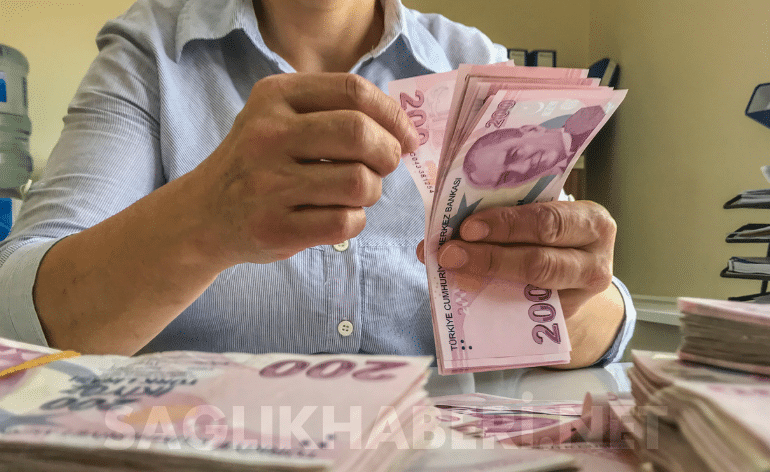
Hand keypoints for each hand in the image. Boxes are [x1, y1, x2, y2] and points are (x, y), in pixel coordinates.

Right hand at [191, 73, 418, 266]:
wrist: (203, 215)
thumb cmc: (256, 163)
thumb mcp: (279, 118)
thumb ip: (333, 111)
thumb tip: (402, 130)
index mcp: (274, 97)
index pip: (353, 91)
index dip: (392, 115)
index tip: (406, 136)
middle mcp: (268, 135)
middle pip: (360, 134)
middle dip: (388, 153)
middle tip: (385, 165)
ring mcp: (269, 184)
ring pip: (359, 182)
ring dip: (372, 191)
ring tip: (356, 193)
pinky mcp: (275, 228)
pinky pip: (345, 221)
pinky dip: (355, 220)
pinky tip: (339, 215)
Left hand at [416, 200, 615, 319]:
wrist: (572, 283)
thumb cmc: (548, 239)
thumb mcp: (539, 221)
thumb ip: (504, 216)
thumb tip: (444, 224)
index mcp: (590, 221)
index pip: (548, 220)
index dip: (507, 224)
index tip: (468, 227)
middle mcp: (595, 260)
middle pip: (540, 259)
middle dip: (490, 255)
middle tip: (450, 252)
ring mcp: (582, 297)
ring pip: (533, 288)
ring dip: (486, 277)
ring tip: (452, 270)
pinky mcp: (564, 321)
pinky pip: (525, 314)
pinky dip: (490, 301)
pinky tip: (464, 293)